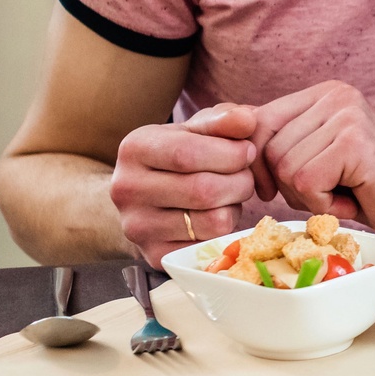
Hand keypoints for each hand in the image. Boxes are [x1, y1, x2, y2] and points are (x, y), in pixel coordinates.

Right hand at [106, 107, 261, 259]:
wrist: (142, 196)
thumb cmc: (176, 155)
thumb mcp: (195, 129)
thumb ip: (223, 120)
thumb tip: (247, 120)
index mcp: (135, 149)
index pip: (188, 154)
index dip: (230, 153)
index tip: (247, 151)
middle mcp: (127, 189)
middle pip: (204, 191)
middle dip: (240, 181)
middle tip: (245, 175)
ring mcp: (138, 227)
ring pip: (213, 222)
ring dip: (235, 207)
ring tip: (230, 195)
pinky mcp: (155, 256)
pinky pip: (210, 246)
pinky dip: (225, 231)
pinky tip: (216, 215)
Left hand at [251, 81, 374, 235]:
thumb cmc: (367, 188)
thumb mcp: (316, 155)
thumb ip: (280, 140)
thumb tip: (218, 122)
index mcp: (324, 93)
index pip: (257, 121)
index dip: (257, 162)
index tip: (272, 187)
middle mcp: (335, 95)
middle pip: (267, 148)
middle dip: (287, 184)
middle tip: (326, 191)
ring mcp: (346, 115)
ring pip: (284, 168)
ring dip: (308, 196)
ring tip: (343, 193)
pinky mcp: (354, 142)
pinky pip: (306, 182)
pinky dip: (324, 203)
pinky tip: (352, 199)